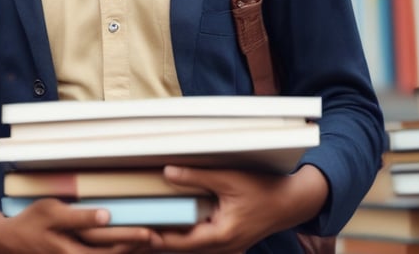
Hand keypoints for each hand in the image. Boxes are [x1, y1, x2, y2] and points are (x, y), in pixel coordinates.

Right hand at [0, 196, 153, 253]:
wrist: (9, 243)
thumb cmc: (32, 222)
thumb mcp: (50, 211)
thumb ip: (79, 216)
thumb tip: (106, 216)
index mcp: (69, 247)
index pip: (106, 246)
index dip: (129, 239)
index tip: (149, 231)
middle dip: (134, 248)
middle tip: (155, 237)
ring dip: (127, 253)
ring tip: (148, 243)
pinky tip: (129, 249)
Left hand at [142, 164, 327, 252]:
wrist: (291, 202)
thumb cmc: (264, 189)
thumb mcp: (229, 179)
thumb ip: (197, 176)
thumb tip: (167, 172)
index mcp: (222, 236)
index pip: (179, 242)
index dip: (154, 236)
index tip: (132, 230)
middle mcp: (221, 247)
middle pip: (179, 247)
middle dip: (154, 239)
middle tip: (127, 231)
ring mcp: (223, 246)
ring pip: (187, 245)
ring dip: (165, 237)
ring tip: (138, 227)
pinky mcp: (224, 239)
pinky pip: (196, 240)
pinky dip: (179, 233)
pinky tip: (164, 222)